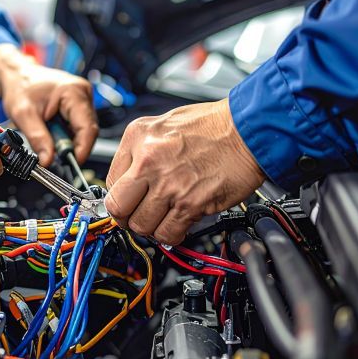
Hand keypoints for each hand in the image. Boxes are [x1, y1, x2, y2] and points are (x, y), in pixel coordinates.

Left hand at [0, 44, 97, 165]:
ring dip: (68, 141)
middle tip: (54, 156)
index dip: (82, 149)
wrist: (17, 75)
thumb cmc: (20, 87)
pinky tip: (53, 133)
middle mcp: (83, 93)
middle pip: (88, 131)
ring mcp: (83, 99)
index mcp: (73, 91)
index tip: (72, 164)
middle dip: (73, 147)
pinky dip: (66, 136)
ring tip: (49, 139)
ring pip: (83, 131)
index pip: (87, 127)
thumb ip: (37, 138)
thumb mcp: (23, 115)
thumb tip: (48, 161)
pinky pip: (78, 127)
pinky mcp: (78, 105)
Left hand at [105, 99, 264, 244]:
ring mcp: (169, 185)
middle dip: (125, 218)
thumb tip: (127, 178)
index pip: (110, 182)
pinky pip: (168, 234)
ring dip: (150, 228)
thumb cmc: (212, 125)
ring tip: (161, 218)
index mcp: (138, 138)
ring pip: (141, 226)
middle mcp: (148, 161)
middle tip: (136, 216)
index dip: (120, 196)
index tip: (128, 202)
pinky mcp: (190, 204)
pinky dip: (170, 235)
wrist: (248, 129)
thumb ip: (140, 150)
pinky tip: (177, 224)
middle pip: (118, 208)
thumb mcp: (162, 124)